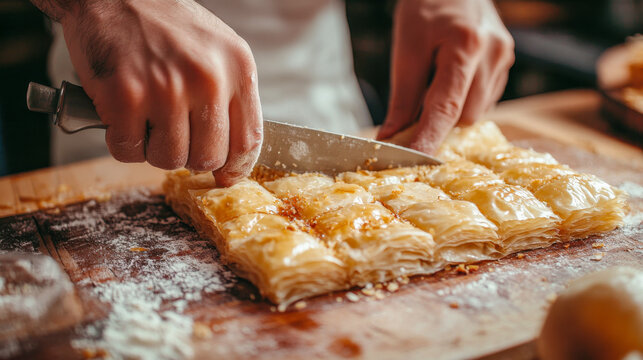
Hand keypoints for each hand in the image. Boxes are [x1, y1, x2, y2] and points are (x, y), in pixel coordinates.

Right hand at [58, 0, 261, 185]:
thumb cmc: (166, 26)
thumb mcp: (217, 50)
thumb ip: (230, 97)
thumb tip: (235, 158)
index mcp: (238, 67)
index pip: (249, 140)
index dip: (236, 168)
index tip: (225, 176)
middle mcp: (208, 78)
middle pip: (209, 157)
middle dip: (189, 156)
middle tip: (173, 135)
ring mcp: (167, 88)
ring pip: (169, 159)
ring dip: (154, 150)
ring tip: (147, 120)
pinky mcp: (126, 95)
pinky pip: (129, 150)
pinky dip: (122, 143)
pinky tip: (122, 118)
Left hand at [377, 0, 513, 153]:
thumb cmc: (425, 6)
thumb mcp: (406, 46)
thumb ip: (402, 97)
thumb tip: (390, 138)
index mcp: (466, 46)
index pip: (446, 107)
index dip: (428, 140)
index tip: (412, 162)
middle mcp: (493, 54)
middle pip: (465, 115)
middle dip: (439, 122)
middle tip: (412, 116)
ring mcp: (504, 57)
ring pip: (476, 111)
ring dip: (452, 111)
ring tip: (434, 83)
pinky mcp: (506, 60)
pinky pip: (484, 97)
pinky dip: (463, 100)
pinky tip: (450, 79)